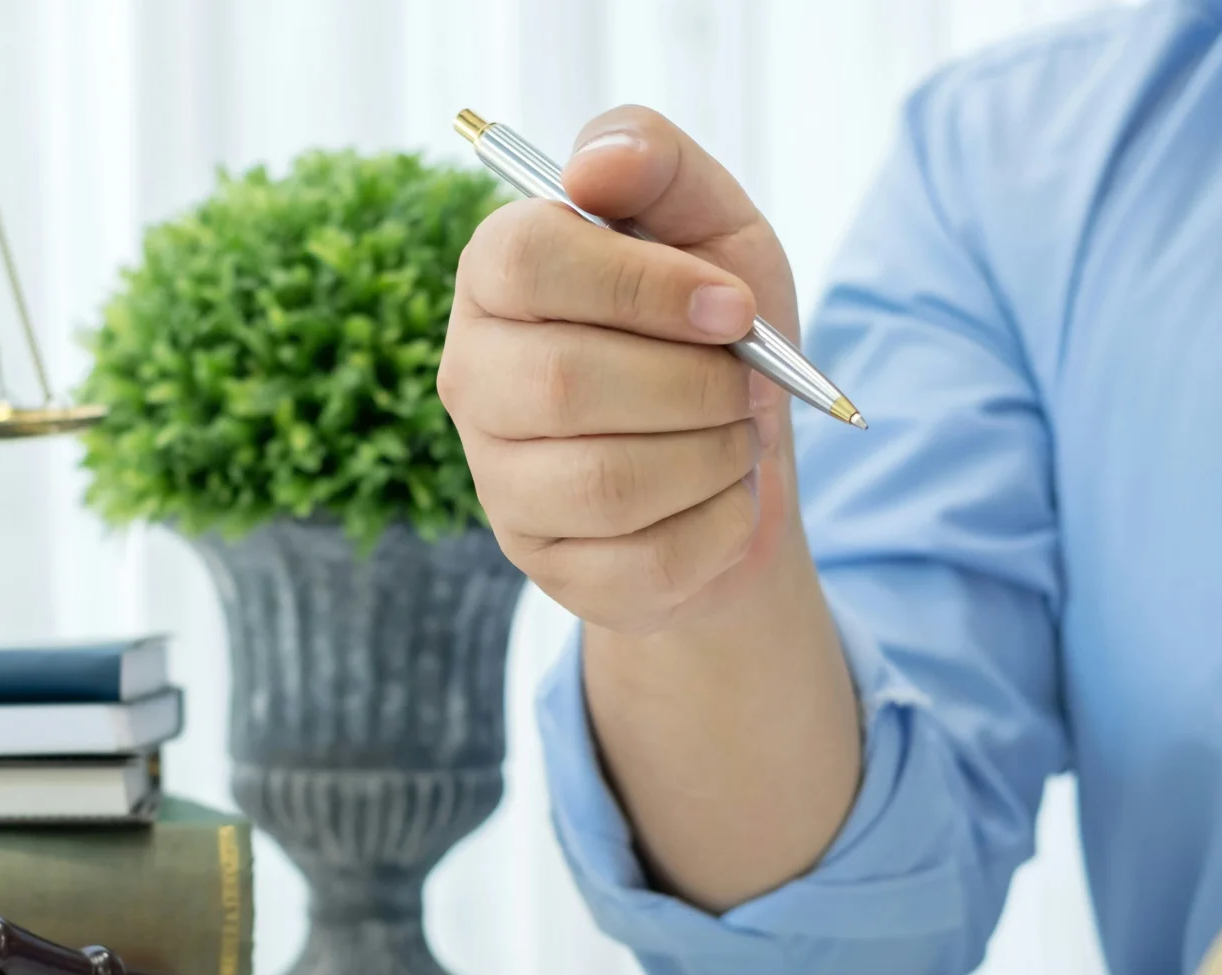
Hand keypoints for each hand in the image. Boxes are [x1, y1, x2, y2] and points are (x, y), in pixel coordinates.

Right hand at [439, 106, 801, 633]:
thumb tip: (595, 166)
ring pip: (608, 482)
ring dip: (711, 455)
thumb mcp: (709, 222)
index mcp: (496, 276)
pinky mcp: (546, 564)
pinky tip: (724, 496)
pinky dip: (721, 523)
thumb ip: (654, 163)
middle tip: (749, 381)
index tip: (733, 308)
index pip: (526, 261)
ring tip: (736, 433)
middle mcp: (472, 377)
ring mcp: (500, 481)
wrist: (740, 454)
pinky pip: (646, 560)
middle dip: (693, 385)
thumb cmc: (713, 326)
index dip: (642, 285)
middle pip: (565, 384)